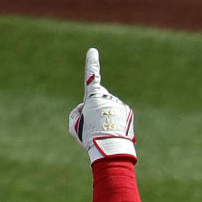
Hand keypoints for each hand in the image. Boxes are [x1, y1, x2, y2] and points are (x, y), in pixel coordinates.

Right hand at [68, 47, 136, 162]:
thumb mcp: (74, 126)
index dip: (92, 64)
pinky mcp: (127, 111)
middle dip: (96, 105)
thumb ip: (77, 113)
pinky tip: (113, 131)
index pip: (91, 77)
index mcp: (93, 97)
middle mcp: (107, 96)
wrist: (110, 149)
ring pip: (109, 106)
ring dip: (106, 115)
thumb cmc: (89, 138)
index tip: (93, 51)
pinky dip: (116, 120)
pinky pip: (119, 113)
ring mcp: (118, 103)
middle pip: (99, 97)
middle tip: (94, 124)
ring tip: (104, 131)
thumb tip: (84, 108)